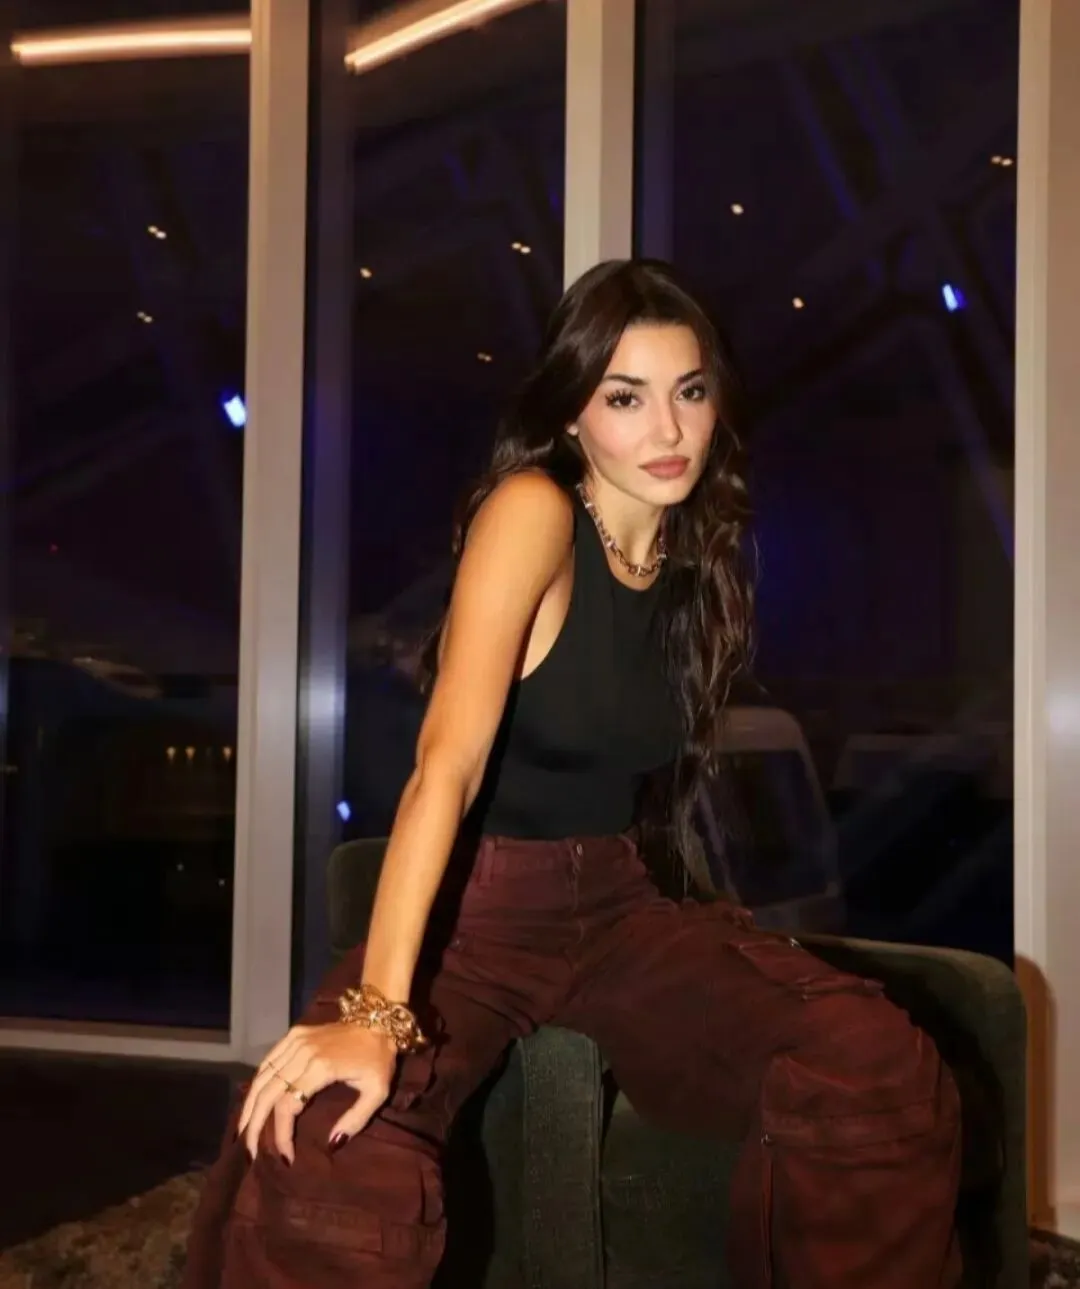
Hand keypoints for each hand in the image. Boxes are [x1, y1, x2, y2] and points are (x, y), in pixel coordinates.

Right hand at [238, 1022, 397, 1162]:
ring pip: (262, 1076)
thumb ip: (356, 1119)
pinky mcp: (294, 1034)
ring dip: (249, 1106)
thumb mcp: (378, 1092)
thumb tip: (332, 1145)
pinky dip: (257, 1083)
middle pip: (267, 1092)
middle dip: (254, 1125)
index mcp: (321, 1067)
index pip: (287, 1105)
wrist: (378, 1019)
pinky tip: (252, 1102)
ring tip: (242, 1132)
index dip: (281, 1133)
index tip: (285, 1156)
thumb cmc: (378, 1059)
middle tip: (249, 1153)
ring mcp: (295, 1040)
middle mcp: (302, 1052)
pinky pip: (268, 1061)